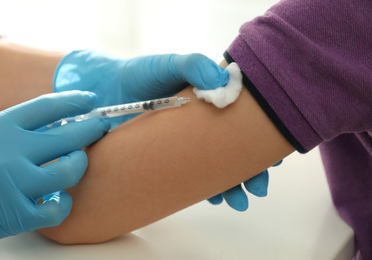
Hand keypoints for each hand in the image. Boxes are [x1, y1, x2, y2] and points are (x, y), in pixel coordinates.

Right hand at [0, 91, 109, 242]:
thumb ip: (15, 132)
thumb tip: (61, 124)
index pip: (47, 106)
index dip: (74, 101)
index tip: (91, 100)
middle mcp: (9, 151)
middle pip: (68, 135)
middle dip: (92, 128)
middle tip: (102, 126)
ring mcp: (14, 183)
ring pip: (69, 170)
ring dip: (79, 165)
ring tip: (77, 162)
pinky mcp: (15, 215)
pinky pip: (56, 208)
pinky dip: (62, 204)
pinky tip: (58, 199)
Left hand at [54, 50, 272, 211]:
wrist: (102, 91)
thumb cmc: (140, 75)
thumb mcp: (168, 65)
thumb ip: (193, 67)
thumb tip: (222, 84)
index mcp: (212, 101)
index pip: (246, 121)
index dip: (261, 138)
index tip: (271, 157)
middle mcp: (204, 125)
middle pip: (235, 150)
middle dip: (250, 172)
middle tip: (256, 189)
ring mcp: (187, 144)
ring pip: (216, 168)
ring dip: (230, 186)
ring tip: (238, 201)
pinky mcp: (168, 158)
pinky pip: (191, 176)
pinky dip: (204, 189)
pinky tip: (212, 197)